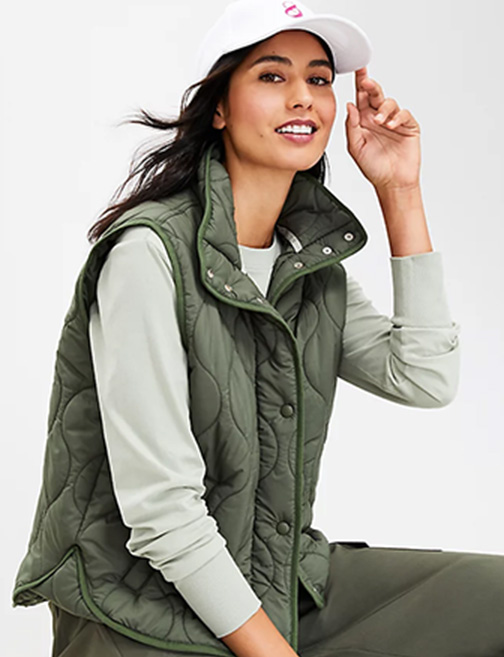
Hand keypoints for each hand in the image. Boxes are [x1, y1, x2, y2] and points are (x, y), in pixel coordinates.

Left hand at [345, 67, 420, 191]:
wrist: (392, 183)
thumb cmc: (373, 167)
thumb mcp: (356, 148)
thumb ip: (352, 126)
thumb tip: (350, 105)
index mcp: (363, 121)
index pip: (361, 97)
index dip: (360, 83)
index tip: (358, 69)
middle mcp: (378, 118)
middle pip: (375, 95)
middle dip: (371, 86)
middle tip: (366, 82)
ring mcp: (394, 121)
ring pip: (390, 102)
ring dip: (384, 109)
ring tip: (380, 122)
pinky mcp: (408, 127)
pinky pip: (404, 114)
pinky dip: (397, 117)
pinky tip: (391, 125)